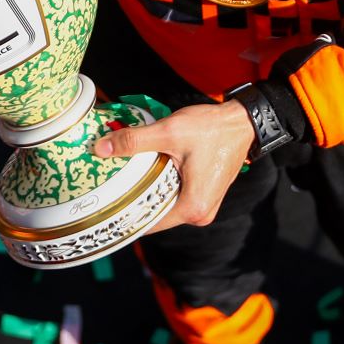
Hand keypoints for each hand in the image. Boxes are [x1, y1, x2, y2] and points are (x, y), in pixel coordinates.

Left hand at [93, 100, 254, 231]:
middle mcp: (200, 214)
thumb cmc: (212, 129)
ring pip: (165, 204)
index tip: (103, 203)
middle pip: (156, 214)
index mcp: (192, 208)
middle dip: (133, 199)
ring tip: (124, 176)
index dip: (124, 212)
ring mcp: (204, 207)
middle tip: (109, 186)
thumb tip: (101, 149)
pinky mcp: (205, 195)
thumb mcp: (168, 132)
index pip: (147, 222)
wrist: (242, 122)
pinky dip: (161, 185)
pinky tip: (147, 171)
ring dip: (147, 191)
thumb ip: (134, 141)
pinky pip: (175, 196)